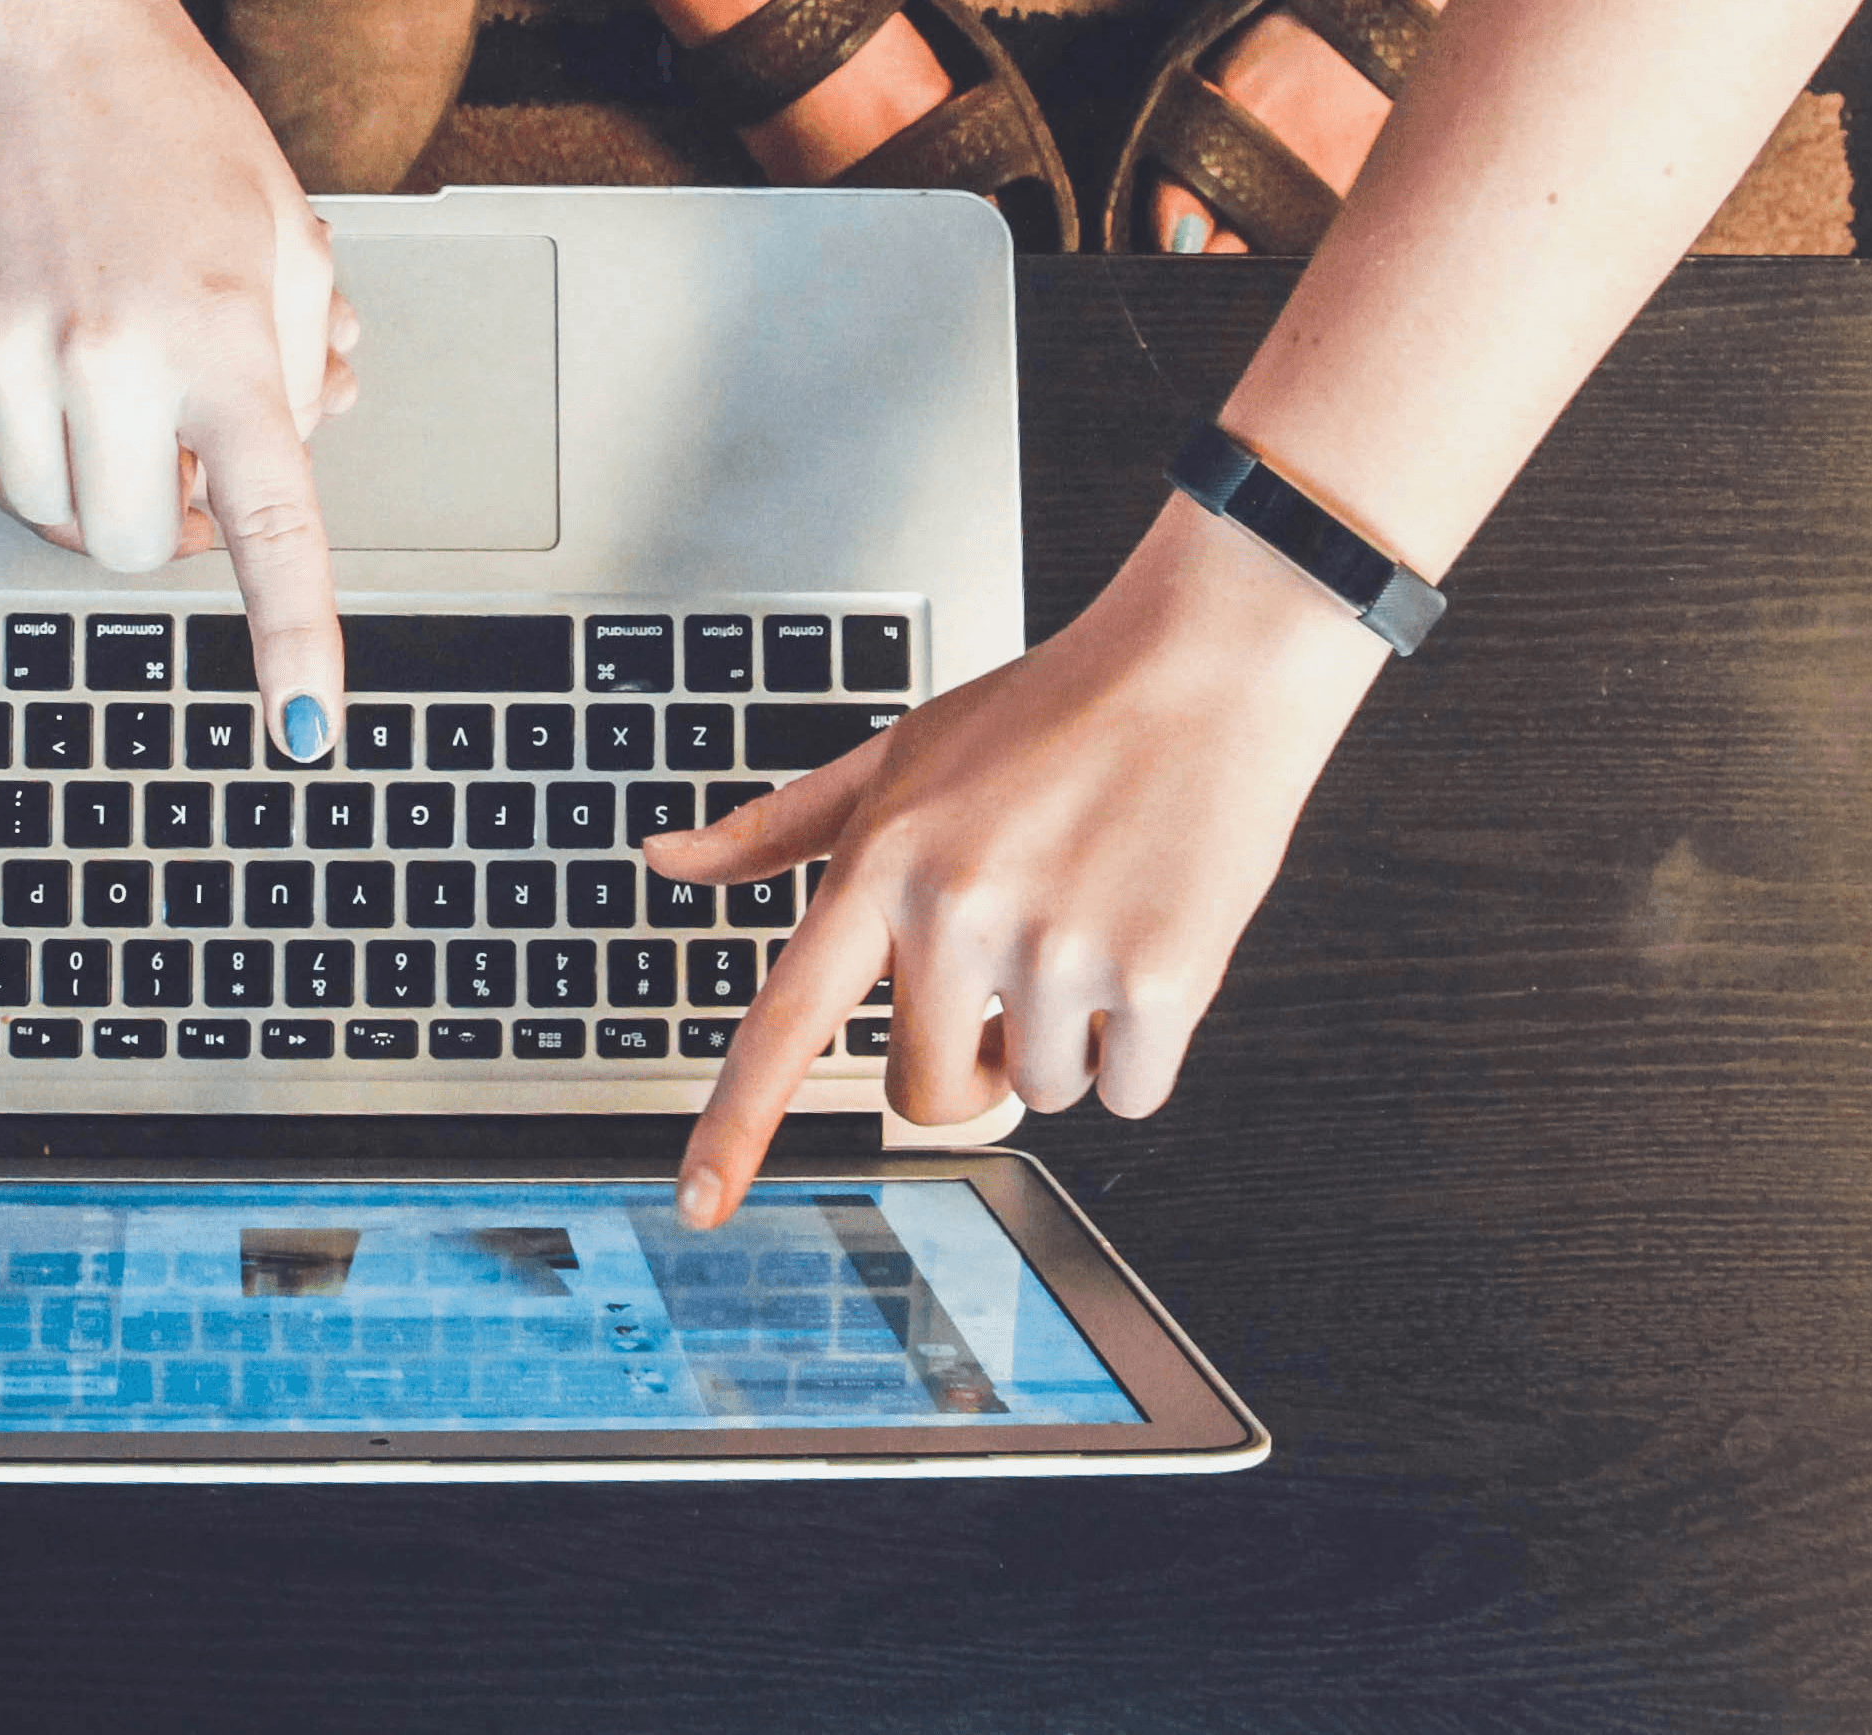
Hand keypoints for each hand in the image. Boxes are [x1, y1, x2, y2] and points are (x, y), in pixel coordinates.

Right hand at [0, 0, 356, 749]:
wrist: (33, 38)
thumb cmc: (175, 132)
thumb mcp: (284, 241)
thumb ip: (297, 370)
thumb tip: (278, 469)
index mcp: (227, 339)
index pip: (273, 524)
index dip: (293, 638)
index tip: (305, 729)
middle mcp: (115, 355)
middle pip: (129, 543)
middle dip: (154, 518)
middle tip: (169, 440)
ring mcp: (10, 347)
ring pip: (44, 502)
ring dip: (82, 463)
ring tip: (101, 355)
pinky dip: (10, 410)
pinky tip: (31, 316)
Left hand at [647, 499, 1395, 1225]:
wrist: (1206, 665)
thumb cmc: (1050, 711)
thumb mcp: (896, 752)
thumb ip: (778, 828)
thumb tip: (665, 860)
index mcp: (882, 865)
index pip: (786, 1023)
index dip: (736, 1126)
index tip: (700, 1204)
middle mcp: (958, 914)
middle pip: (927, 1094)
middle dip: (970, 1063)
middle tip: (1012, 977)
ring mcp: (1058, 951)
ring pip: (1040, 1091)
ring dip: (1068, 1040)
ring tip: (1090, 922)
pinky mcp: (1161, 978)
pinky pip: (1129, 1092)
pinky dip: (1143, 1048)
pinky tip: (1148, 943)